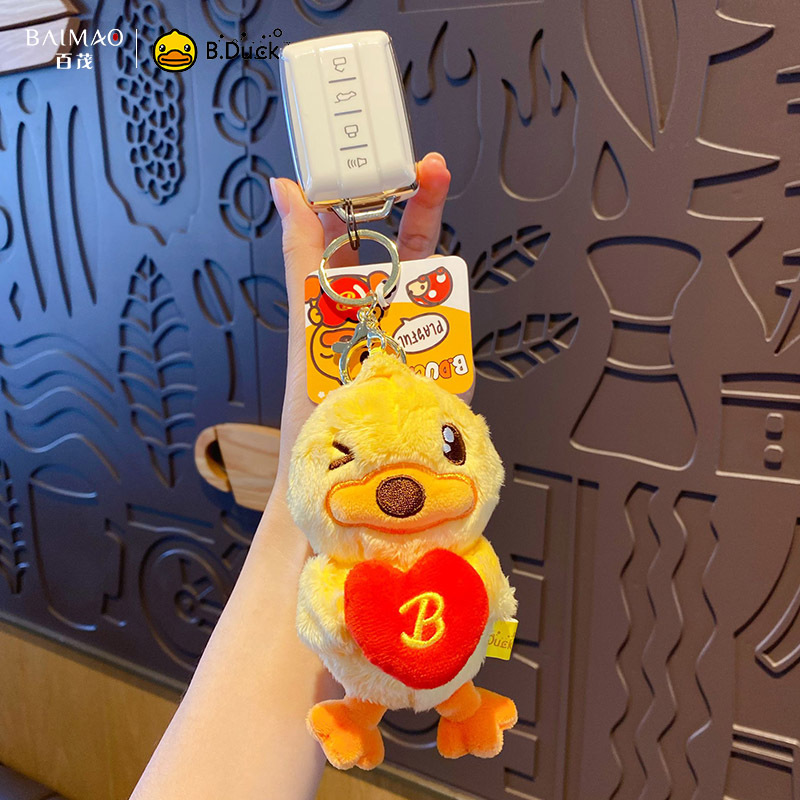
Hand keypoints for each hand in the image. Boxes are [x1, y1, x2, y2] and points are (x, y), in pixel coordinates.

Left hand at [268, 152, 451, 489]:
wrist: (342, 479)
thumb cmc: (313, 409)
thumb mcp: (306, 322)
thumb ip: (302, 255)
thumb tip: (284, 190)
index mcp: (346, 299)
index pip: (361, 233)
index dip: (371, 193)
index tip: (380, 159)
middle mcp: (383, 315)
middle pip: (410, 251)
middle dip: (421, 209)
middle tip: (430, 171)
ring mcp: (417, 343)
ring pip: (436, 292)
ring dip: (431, 278)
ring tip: (420, 262)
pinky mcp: (444, 371)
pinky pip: (454, 339)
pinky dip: (447, 329)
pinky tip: (430, 330)